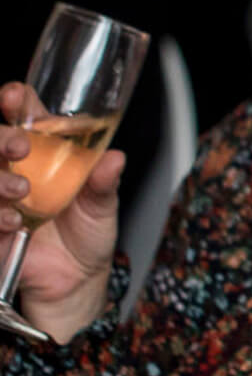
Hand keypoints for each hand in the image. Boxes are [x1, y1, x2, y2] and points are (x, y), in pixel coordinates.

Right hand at [0, 83, 122, 344]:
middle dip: (1, 136)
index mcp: (45, 153)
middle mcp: (16, 169)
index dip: (17, 101)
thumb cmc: (87, 232)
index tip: (16, 96)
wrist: (77, 279)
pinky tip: (15, 220)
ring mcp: (0, 196)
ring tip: (22, 189)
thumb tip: (115, 158)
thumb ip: (105, 181)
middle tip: (22, 144)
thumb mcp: (103, 205)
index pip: (24, 116)